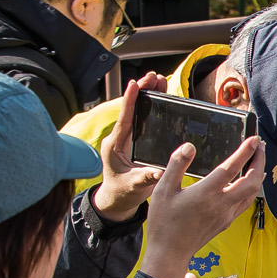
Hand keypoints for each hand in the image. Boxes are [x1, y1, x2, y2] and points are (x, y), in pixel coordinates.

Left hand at [92, 74, 170, 221]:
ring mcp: (127, 138)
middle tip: (153, 77)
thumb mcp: (134, 186)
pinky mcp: (134, 141)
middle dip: (142, 91)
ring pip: (137, 112)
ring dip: (148, 96)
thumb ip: (145, 177)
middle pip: (132, 109)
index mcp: (116, 145)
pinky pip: (142, 120)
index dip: (130, 100)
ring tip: (158, 81)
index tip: (135, 84)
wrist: (117, 200)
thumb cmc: (122, 192)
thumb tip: (159, 172)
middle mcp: (120, 138)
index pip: (124, 118)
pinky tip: (160, 97)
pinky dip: (152, 107)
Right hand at [136, 136, 263, 277]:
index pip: (231, 168)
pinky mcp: (227, 221)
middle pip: (252, 182)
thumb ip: (176, 165)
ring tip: (256, 160)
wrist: (170, 252)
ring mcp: (226, 214)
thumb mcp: (162, 189)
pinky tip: (245, 182)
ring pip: (252, 193)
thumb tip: (189, 147)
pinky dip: (250, 188)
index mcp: (205, 194)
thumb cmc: (164, 221)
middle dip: (260, 162)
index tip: (254, 139)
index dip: (245, 152)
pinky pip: (244, 202)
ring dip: (258, 175)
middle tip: (260, 147)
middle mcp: (221, 204)